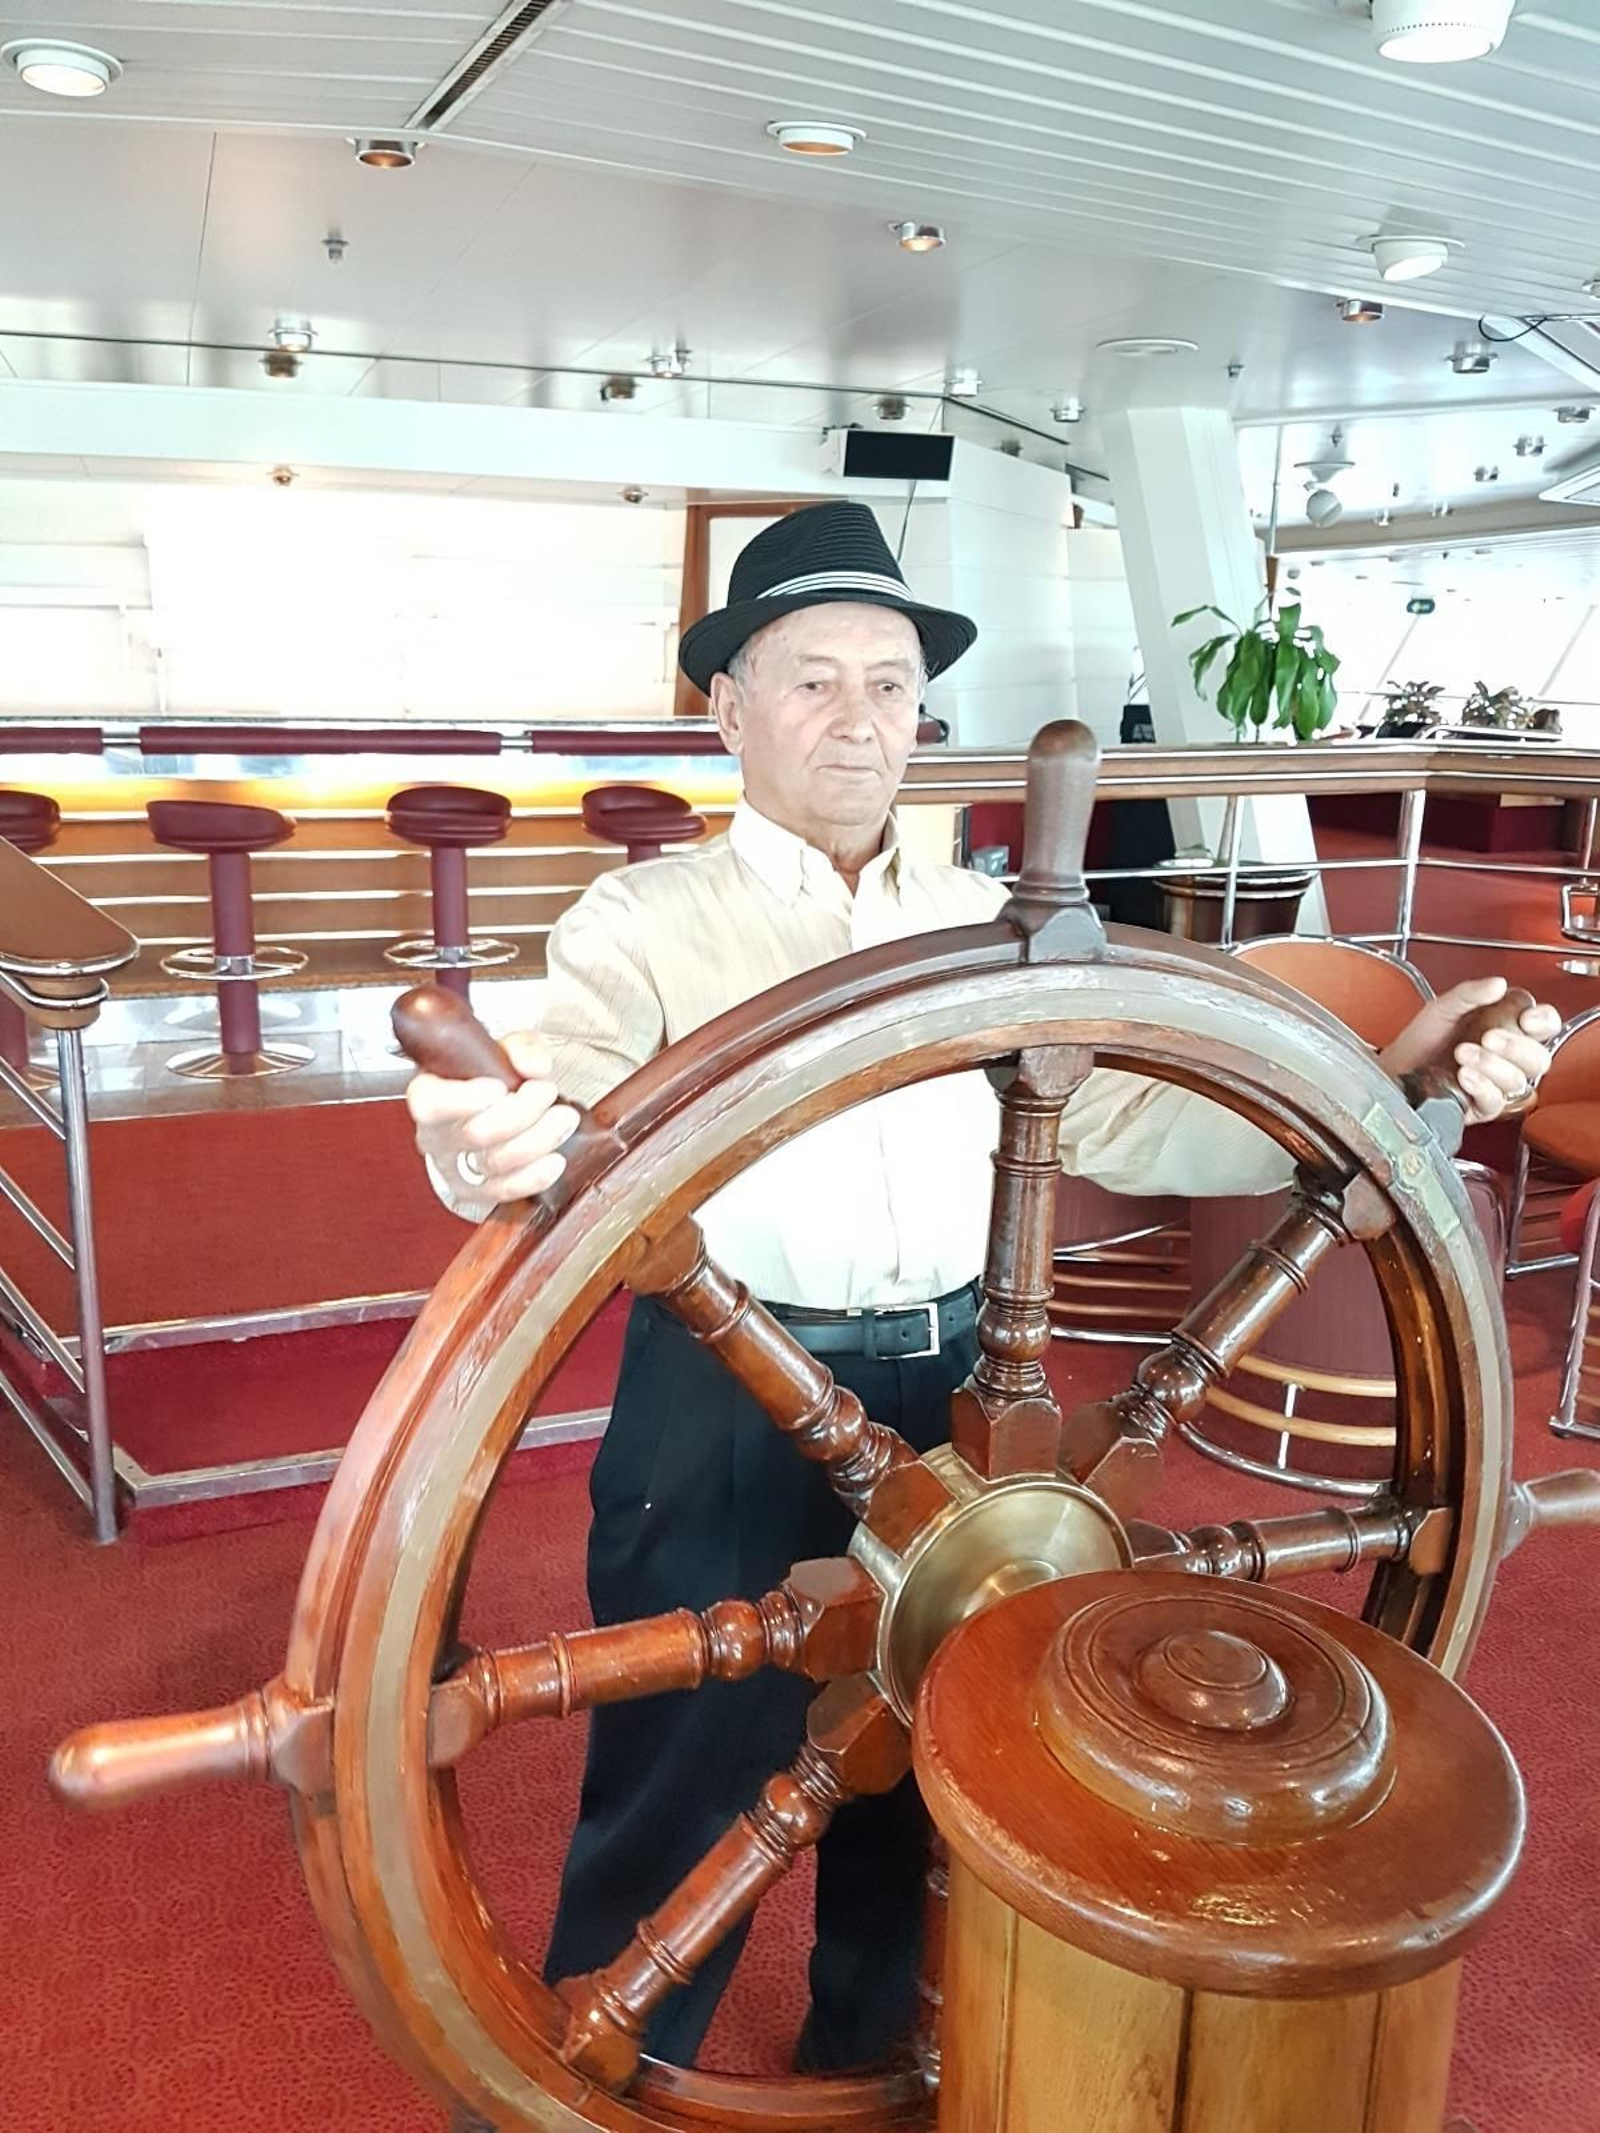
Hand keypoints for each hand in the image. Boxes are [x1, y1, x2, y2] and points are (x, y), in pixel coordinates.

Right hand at [405, 1030, 579, 1202]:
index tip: (499, 1087)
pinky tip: (554, 1159)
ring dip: (539, 1140)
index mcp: (430, 1094)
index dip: (464, 1099)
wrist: (491, 1111)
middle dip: (522, 1112)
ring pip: (494, 1163)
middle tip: (547, 1091)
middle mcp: (437, 1136)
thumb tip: (535, 1066)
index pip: (429, 1103)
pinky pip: (505, 1191)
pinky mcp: (477, 1192)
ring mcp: (455, 1168)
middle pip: (475, 1133)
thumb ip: (521, 1048)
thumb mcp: (504, 1050)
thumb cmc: (490, 1078)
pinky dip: (535, 1177)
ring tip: (563, 1118)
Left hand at [1378, 976, 1560, 1125]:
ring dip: (1492, 1066)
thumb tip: (1498, 984)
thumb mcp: (1443, 1007)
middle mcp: (1507, 1056)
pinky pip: (1497, 1102)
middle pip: (1539, 1057)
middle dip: (1515, 1046)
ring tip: (1462, 1054)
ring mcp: (1496, 1083)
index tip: (1527, 1020)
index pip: (1545, 1023)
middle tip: (1488, 1037)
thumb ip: (1470, 993)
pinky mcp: (1482, 1106)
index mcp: (1507, 1026)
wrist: (1395, 1069)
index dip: (1544, 1021)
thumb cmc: (1421, 1040)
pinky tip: (1464, 1076)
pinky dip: (1482, 1087)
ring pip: (1519, 1081)